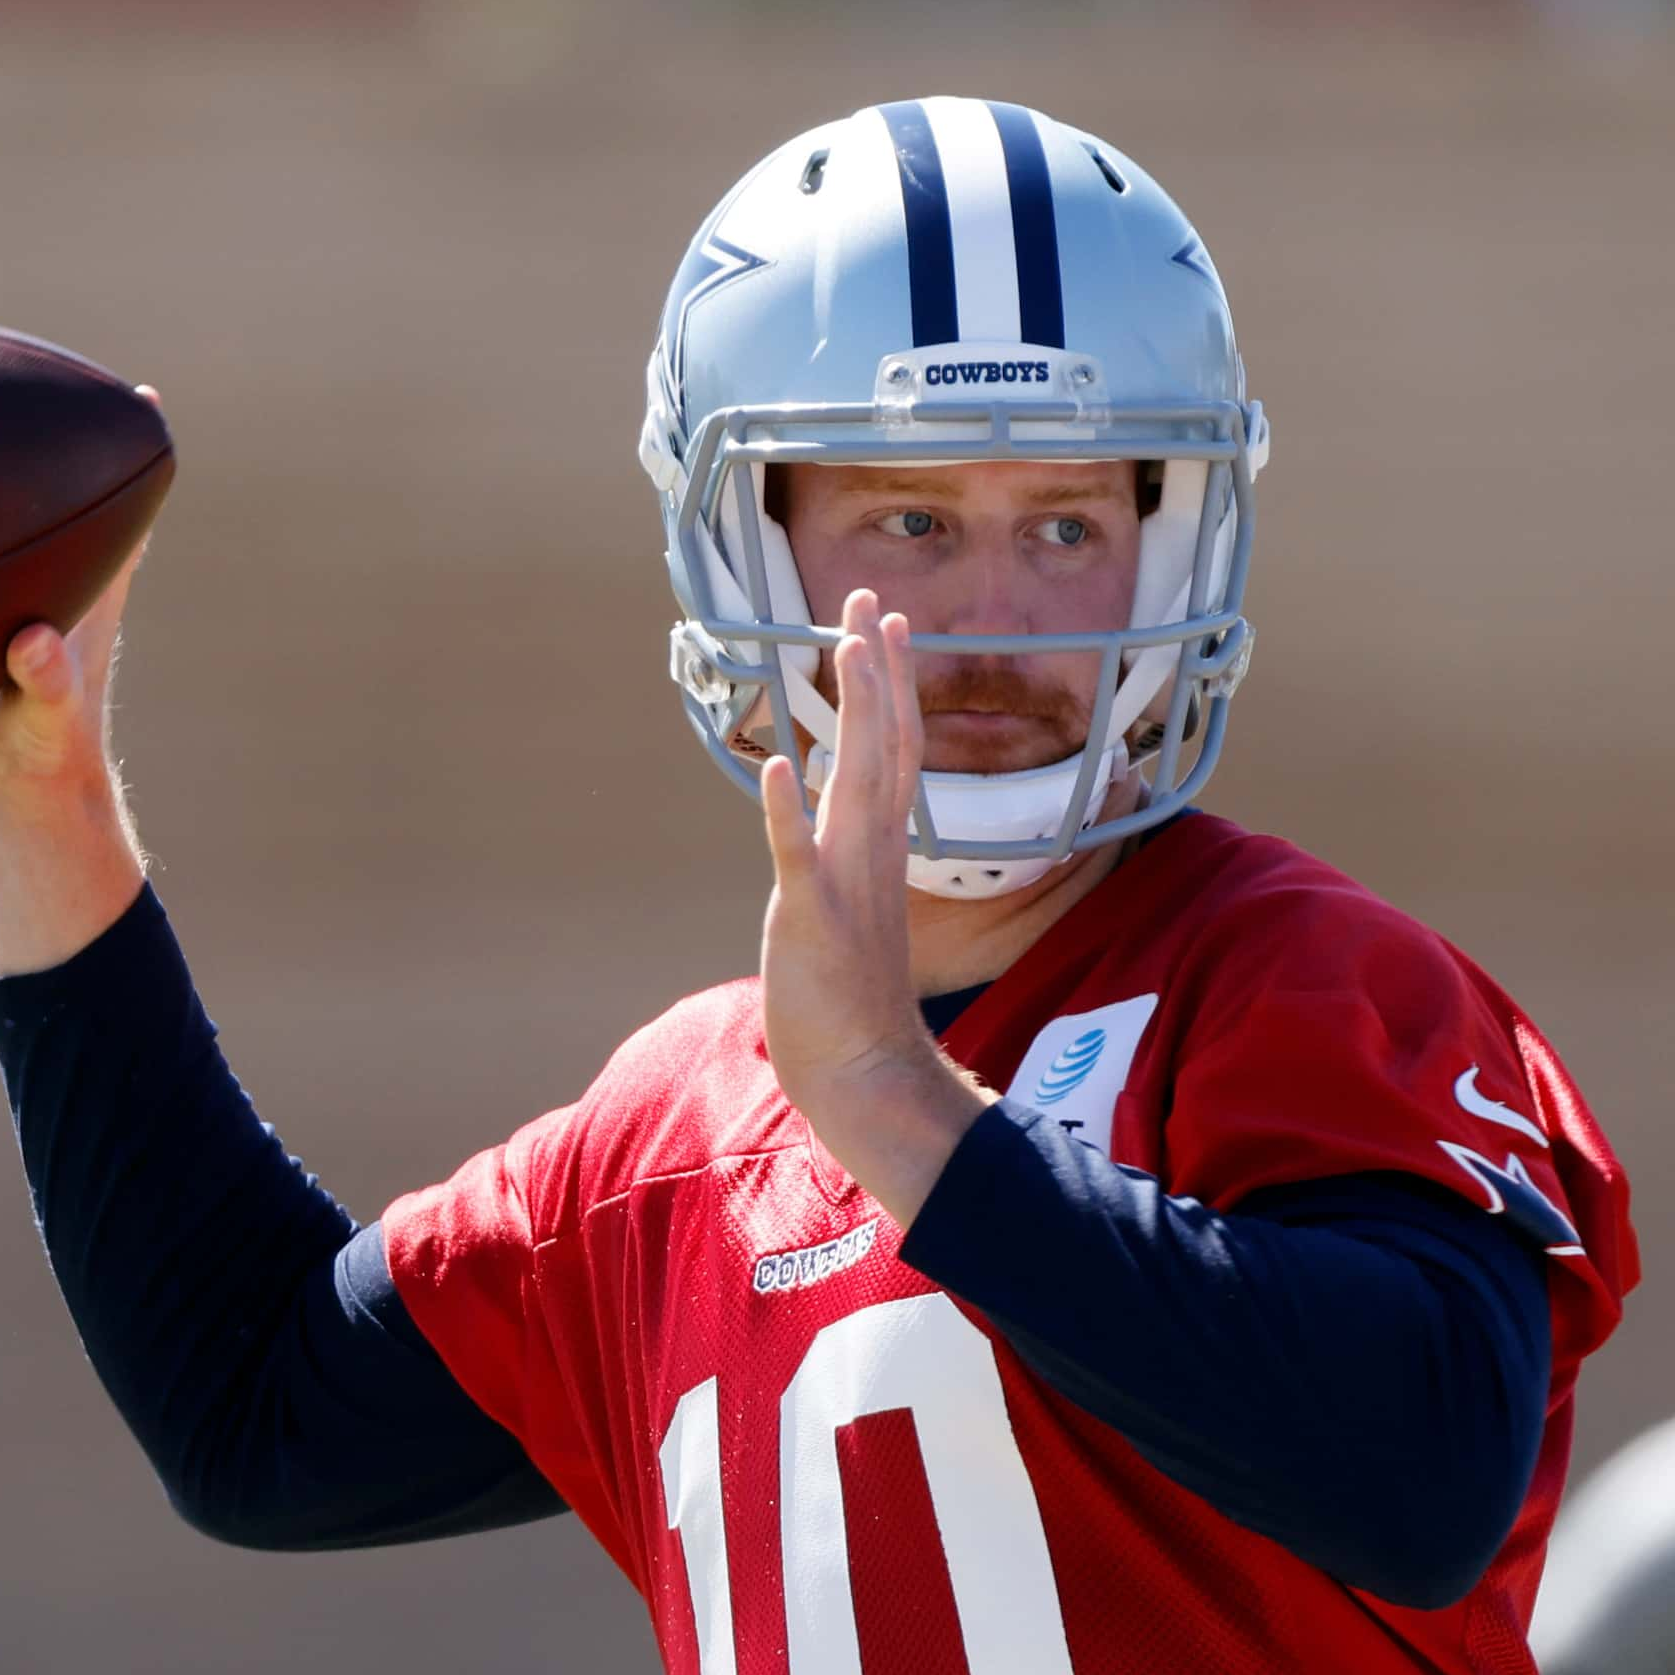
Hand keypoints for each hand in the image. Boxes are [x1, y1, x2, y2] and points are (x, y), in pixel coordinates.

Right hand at [0, 390, 158, 974]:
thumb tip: (35, 643)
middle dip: (63, 446)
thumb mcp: (41, 724)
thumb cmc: (42, 763)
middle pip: (72, 505)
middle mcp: (59, 592)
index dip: (133, 462)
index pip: (124, 519)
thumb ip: (45, 683)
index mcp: (86, 603)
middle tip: (50, 378)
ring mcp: (16, 606)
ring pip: (13, 531)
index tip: (141, 401)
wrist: (17, 802)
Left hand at [757, 590, 992, 1223]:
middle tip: (868, 600)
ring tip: (844, 649)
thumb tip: (830, 816)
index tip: (884, 626)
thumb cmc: (852, 1005)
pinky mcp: (811, 919)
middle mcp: (871, 853)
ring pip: (853, 781)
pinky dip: (787, 813)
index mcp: (882, 850)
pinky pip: (799, 858)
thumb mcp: (852, 912)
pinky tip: (779, 766)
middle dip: (874, 670)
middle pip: (882, 744)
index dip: (890, 685)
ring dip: (851, 714)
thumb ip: (848, 860)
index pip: (895, 750)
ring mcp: (845, 882)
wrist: (864, 1073)